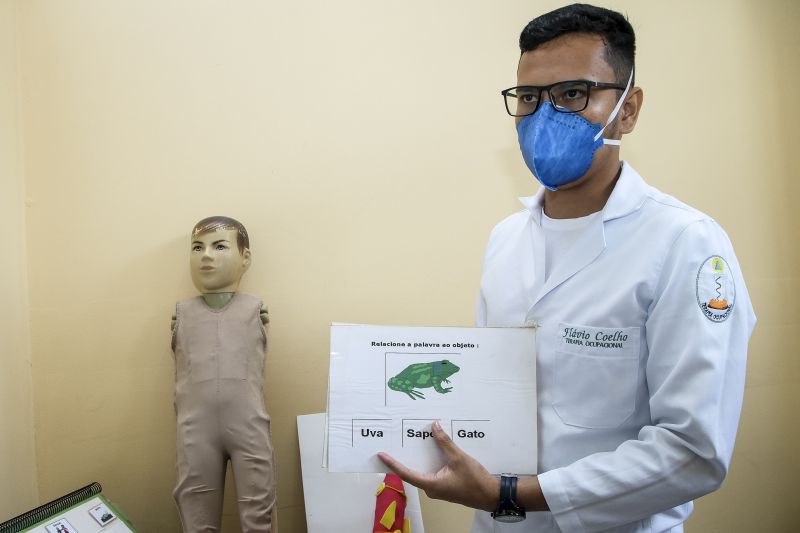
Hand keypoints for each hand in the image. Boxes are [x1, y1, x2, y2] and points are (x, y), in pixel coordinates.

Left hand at [377, 421, 498, 511]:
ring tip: (409, 443)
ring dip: (418, 458)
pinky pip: (432, 471)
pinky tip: (431, 449)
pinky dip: (429, 460)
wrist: (491, 495)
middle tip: (393, 445)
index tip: (382, 455)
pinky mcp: (445, 485)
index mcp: (431, 485)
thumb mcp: (458, 458)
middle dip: (403, 458)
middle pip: (413, 472)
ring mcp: (438, 488)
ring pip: (424, 471)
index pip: (406, 473)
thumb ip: (444, 442)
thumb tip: (434, 426)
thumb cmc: (474, 481)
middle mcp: (431, 489)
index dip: (393, 464)